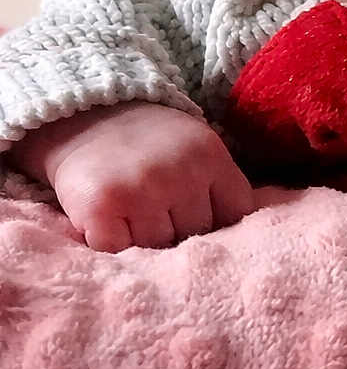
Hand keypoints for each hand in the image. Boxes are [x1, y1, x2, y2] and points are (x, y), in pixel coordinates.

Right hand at [11, 102, 255, 251]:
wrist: (85, 117)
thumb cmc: (149, 143)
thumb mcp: (197, 148)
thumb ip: (219, 186)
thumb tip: (240, 239)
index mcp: (210, 157)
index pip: (236, 215)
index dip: (220, 225)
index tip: (203, 222)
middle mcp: (179, 173)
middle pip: (197, 235)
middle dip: (180, 231)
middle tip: (157, 209)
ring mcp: (140, 191)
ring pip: (159, 248)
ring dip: (145, 239)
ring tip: (132, 213)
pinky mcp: (101, 208)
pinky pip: (119, 251)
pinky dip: (113, 244)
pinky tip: (110, 221)